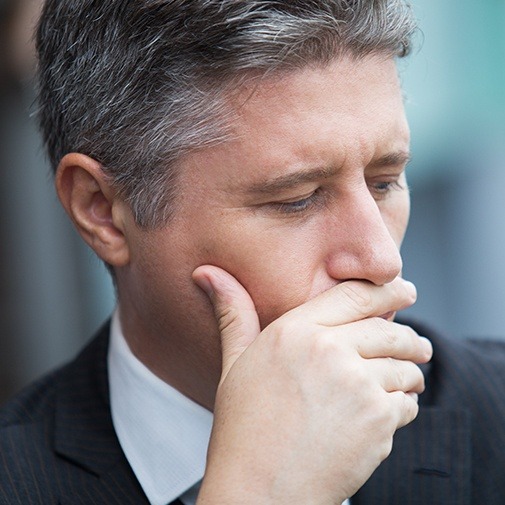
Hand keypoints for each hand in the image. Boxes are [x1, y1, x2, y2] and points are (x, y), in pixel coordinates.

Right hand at [193, 266, 431, 503]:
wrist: (259, 491)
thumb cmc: (243, 427)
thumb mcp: (235, 363)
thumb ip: (233, 313)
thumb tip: (207, 273)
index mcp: (295, 331)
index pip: (356, 294)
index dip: (389, 289)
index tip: (405, 289)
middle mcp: (329, 351)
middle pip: (389, 329)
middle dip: (409, 338)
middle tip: (417, 344)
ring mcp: (356, 385)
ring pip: (405, 367)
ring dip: (410, 374)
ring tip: (407, 380)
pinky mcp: (377, 421)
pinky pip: (407, 403)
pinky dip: (404, 406)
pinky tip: (388, 414)